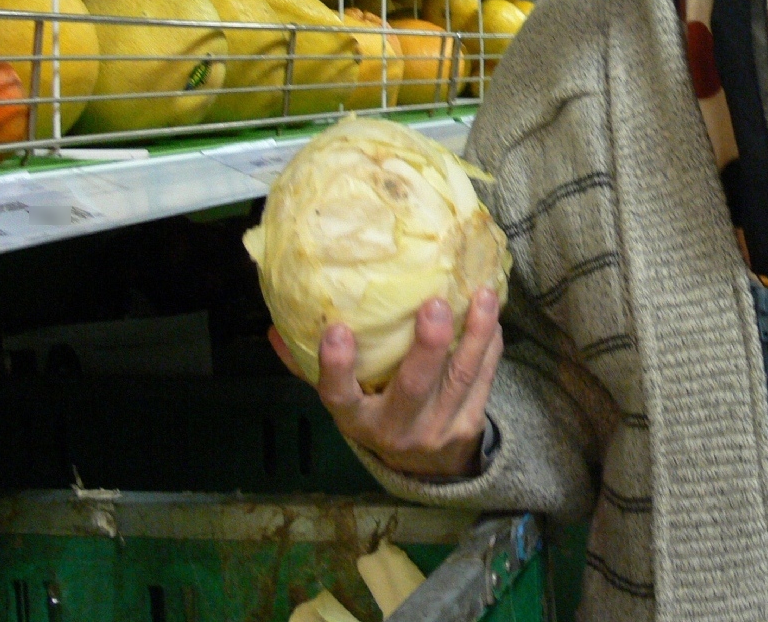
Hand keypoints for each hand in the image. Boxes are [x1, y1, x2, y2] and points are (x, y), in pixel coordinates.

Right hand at [269, 288, 503, 478]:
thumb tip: (275, 329)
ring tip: (482, 295)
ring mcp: (437, 429)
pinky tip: (492, 316)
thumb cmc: (377, 416)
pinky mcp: (469, 425)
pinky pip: (484, 380)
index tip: (336, 330)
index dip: (336, 366)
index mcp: (356, 419)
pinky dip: (490, 346)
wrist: (425, 470)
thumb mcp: (345, 400)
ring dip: (475, 335)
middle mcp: (396, 429)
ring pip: (460, 378)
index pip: (338, 396)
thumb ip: (311, 367)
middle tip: (434, 303)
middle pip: (412, 387)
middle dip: (427, 345)